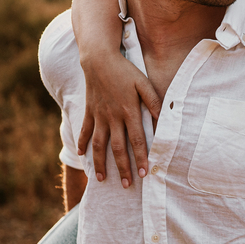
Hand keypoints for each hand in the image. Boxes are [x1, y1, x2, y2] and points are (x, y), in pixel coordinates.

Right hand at [77, 47, 161, 186]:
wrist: (99, 59)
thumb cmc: (125, 70)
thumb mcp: (143, 83)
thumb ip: (153, 101)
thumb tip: (163, 119)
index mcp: (129, 111)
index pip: (137, 140)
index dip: (141, 158)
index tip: (145, 173)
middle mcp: (113, 117)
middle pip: (118, 148)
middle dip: (123, 168)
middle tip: (128, 184)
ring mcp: (99, 116)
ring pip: (99, 144)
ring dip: (101, 163)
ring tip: (102, 179)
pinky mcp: (89, 111)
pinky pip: (84, 131)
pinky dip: (82, 144)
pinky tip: (81, 156)